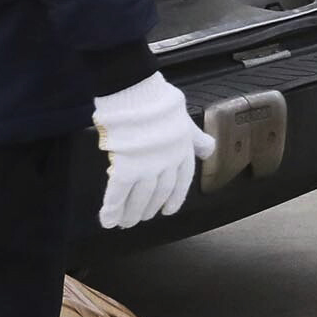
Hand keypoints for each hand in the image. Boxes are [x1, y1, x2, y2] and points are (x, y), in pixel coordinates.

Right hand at [92, 74, 213, 228]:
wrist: (138, 93)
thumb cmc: (159, 102)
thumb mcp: (185, 120)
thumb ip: (195, 138)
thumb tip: (208, 148)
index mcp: (183, 152)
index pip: (181, 182)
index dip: (175, 198)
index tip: (168, 210)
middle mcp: (167, 164)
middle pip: (159, 193)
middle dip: (149, 208)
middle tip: (140, 219)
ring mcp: (146, 167)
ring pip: (139, 197)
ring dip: (131, 213)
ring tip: (125, 223)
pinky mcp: (125, 168)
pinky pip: (118, 193)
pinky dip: (112, 208)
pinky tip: (108, 219)